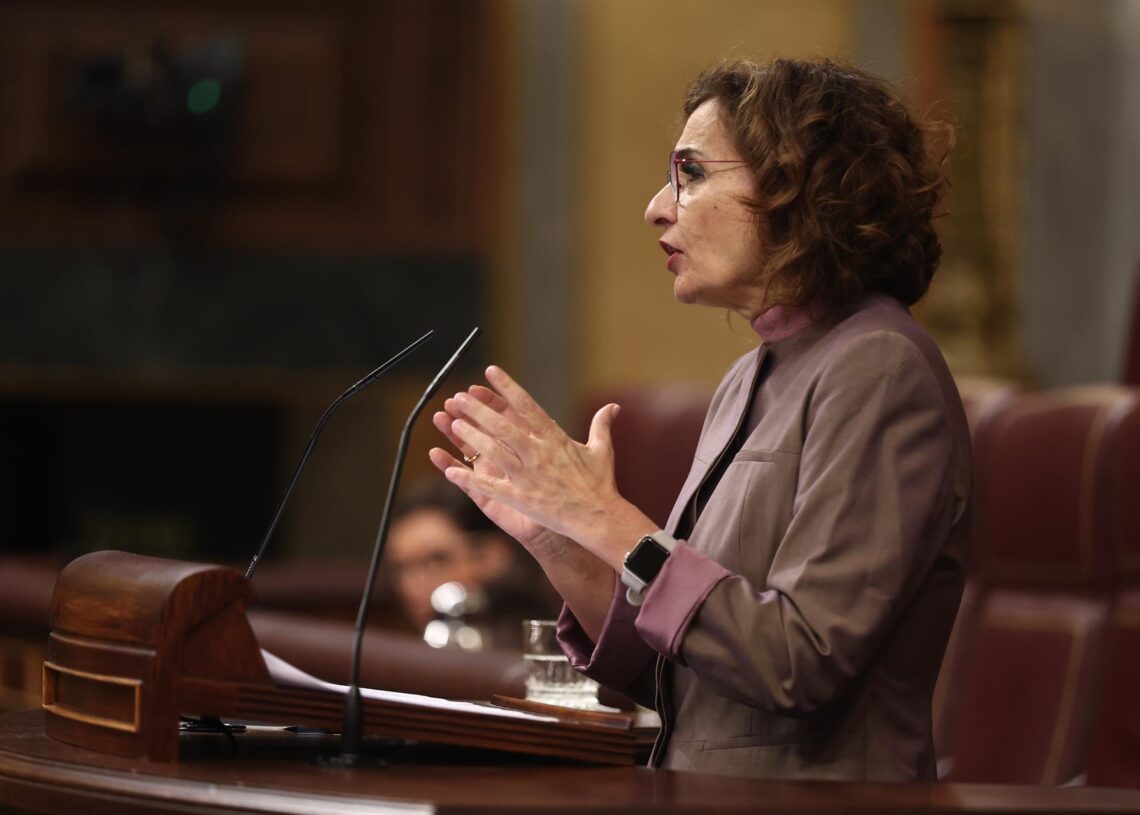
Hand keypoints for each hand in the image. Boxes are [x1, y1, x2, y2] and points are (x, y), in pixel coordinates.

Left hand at [433, 366, 652, 569]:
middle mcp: (539, 454)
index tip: (491, 371)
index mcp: (555, 439)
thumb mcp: (602, 451)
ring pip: (493, 452)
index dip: (507, 387)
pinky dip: (468, 479)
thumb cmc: (601, 485)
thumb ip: (602, 425)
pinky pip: (489, 487)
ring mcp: (528, 477)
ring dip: (471, 438)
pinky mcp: (520, 498)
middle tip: (460, 397)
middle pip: (503, 427)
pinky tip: (450, 470)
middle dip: (479, 410)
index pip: (527, 406)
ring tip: (452, 424)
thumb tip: (613, 407)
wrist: (599, 518)